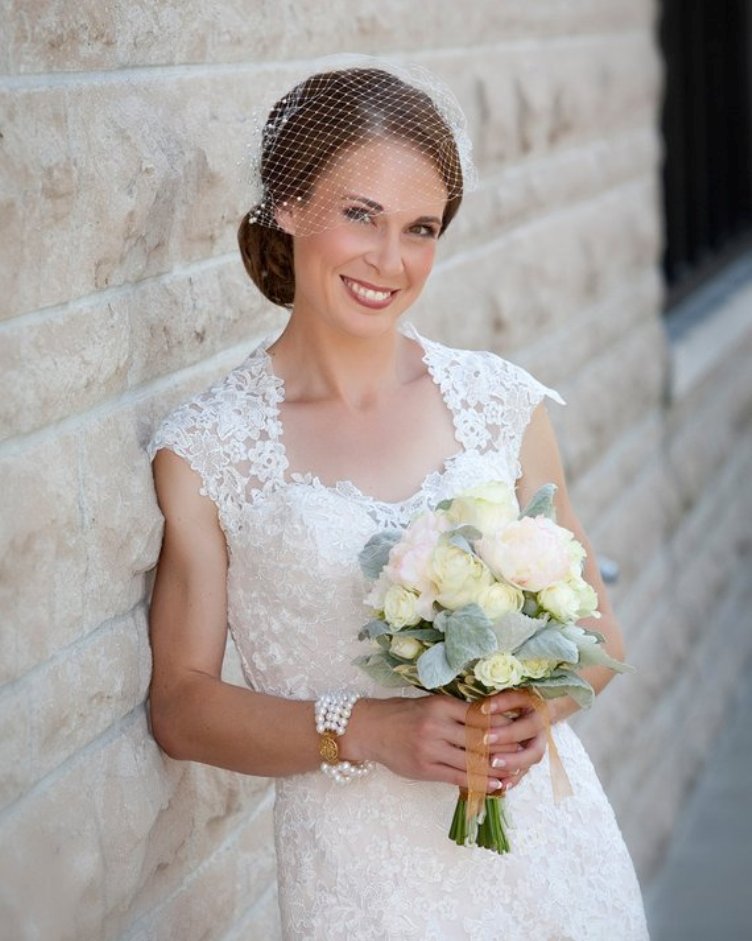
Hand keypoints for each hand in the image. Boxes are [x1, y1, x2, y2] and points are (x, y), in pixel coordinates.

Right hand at [344, 691, 546, 792]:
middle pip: (479, 740)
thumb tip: (488, 720)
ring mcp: (431, 749)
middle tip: (524, 752)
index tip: (519, 729)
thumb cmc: (401, 714)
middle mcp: (437, 726)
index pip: (479, 716)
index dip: (502, 725)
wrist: (369, 729)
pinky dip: (479, 782)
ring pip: (471, 761)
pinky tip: (494, 784)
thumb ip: (455, 712)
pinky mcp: (426, 769)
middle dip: (504, 748)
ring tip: (514, 773)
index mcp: (440, 706)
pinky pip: (458, 778)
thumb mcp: (429, 704)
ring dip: (496, 769)